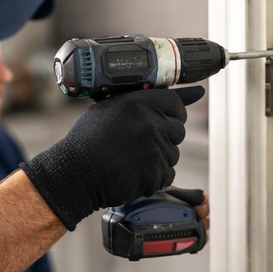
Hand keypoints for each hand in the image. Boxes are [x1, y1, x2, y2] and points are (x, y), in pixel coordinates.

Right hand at [20, 86, 202, 230]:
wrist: (75, 173)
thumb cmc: (89, 141)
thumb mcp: (111, 108)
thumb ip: (148, 100)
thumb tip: (198, 93)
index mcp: (139, 102)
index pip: (176, 104)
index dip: (171, 115)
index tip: (161, 122)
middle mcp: (150, 123)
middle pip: (178, 131)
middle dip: (163, 138)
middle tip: (138, 145)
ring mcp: (154, 149)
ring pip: (172, 155)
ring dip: (157, 159)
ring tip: (130, 160)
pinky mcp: (154, 173)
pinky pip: (167, 175)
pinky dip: (153, 178)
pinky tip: (133, 174)